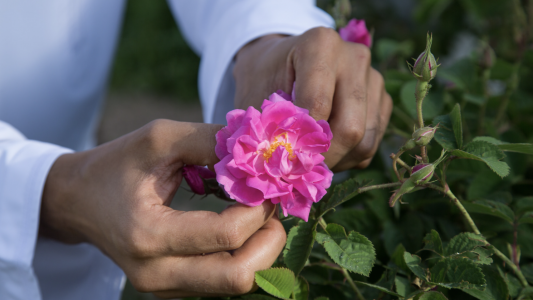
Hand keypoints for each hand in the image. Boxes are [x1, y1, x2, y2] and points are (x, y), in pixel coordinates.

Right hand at [40, 120, 285, 297]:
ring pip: (234, 285)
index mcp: (148, 233)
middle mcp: (154, 272)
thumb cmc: (116, 164)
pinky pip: (220, 283)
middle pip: (238, 277)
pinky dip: (242, 257)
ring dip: (260, 251)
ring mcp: (161, 287)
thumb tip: (258, 152)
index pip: (226, 235)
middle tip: (272, 208)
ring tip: (258, 215)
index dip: (259, 209)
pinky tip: (240, 229)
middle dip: (269, 241)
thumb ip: (209, 141)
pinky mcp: (169, 290)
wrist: (78, 200)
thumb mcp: (159, 138)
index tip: (267, 184)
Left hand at [234, 27, 392, 171]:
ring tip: (311, 159)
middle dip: (324, 158)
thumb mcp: (255, 97)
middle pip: (350, 127)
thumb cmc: (264, 81)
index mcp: (320, 44)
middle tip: (300, 171)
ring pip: (365, 140)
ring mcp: (373, 78)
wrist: (280, 64)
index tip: (285, 156)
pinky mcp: (382, 99)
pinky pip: (372, 142)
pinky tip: (327, 150)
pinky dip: (349, 157)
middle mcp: (354, 57)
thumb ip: (268, 128)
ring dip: (338, 161)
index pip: (318, 105)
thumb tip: (283, 166)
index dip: (302, 141)